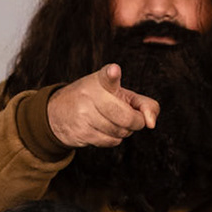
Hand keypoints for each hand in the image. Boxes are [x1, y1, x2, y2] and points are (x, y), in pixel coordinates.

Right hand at [46, 63, 160, 149]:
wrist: (60, 113)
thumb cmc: (99, 102)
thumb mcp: (122, 95)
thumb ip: (145, 105)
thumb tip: (151, 123)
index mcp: (101, 80)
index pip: (107, 77)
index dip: (112, 74)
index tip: (114, 70)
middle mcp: (90, 94)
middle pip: (127, 117)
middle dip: (136, 122)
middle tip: (132, 118)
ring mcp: (84, 114)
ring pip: (120, 131)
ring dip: (123, 131)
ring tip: (113, 121)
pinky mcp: (81, 131)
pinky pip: (110, 141)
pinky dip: (113, 139)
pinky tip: (103, 129)